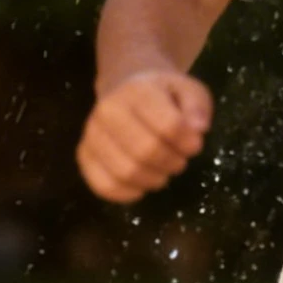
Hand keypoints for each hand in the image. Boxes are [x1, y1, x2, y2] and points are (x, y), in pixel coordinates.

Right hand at [76, 70, 212, 202]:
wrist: (125, 89)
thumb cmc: (163, 95)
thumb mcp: (188, 89)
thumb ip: (197, 106)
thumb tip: (198, 128)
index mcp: (138, 91)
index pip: (168, 125)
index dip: (188, 142)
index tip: (195, 145)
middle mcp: (108, 111)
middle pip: (146, 151)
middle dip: (172, 163)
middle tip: (179, 161)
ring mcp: (92, 134)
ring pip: (125, 172)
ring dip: (153, 179)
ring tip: (163, 171)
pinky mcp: (84, 156)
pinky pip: (104, 186)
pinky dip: (128, 193)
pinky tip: (142, 185)